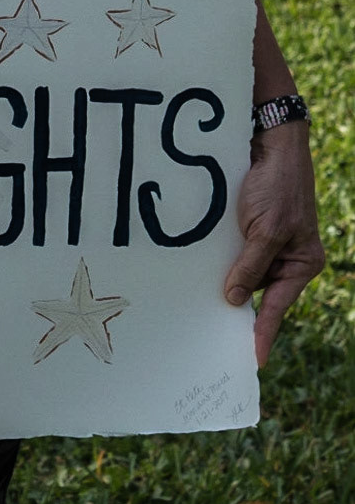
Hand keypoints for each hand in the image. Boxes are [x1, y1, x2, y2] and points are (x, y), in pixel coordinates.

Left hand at [224, 120, 323, 366]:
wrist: (271, 144)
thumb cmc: (276, 185)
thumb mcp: (264, 230)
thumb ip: (250, 266)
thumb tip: (234, 300)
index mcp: (302, 263)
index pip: (278, 307)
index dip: (262, 333)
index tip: (252, 359)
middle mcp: (287, 258)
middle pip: (260, 294)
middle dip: (239, 310)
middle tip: (215, 340)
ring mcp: (269, 245)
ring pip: (245, 276)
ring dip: (226, 284)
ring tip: (202, 311)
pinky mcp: (251, 231)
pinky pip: (235, 256)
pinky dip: (221, 264)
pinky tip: (199, 274)